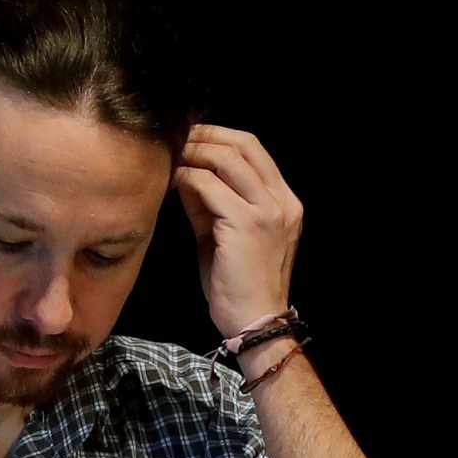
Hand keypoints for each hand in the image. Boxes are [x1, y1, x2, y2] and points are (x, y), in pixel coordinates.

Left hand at [173, 125, 303, 337]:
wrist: (253, 321)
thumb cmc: (238, 284)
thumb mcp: (230, 234)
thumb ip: (214, 202)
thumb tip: (186, 172)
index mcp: (285, 202)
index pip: (254, 149)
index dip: (220, 136)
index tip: (192, 138)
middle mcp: (283, 202)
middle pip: (243, 144)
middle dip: (206, 136)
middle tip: (177, 141)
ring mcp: (268, 211)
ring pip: (226, 158)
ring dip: (193, 154)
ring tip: (172, 161)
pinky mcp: (246, 223)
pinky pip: (207, 185)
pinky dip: (186, 179)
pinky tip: (172, 185)